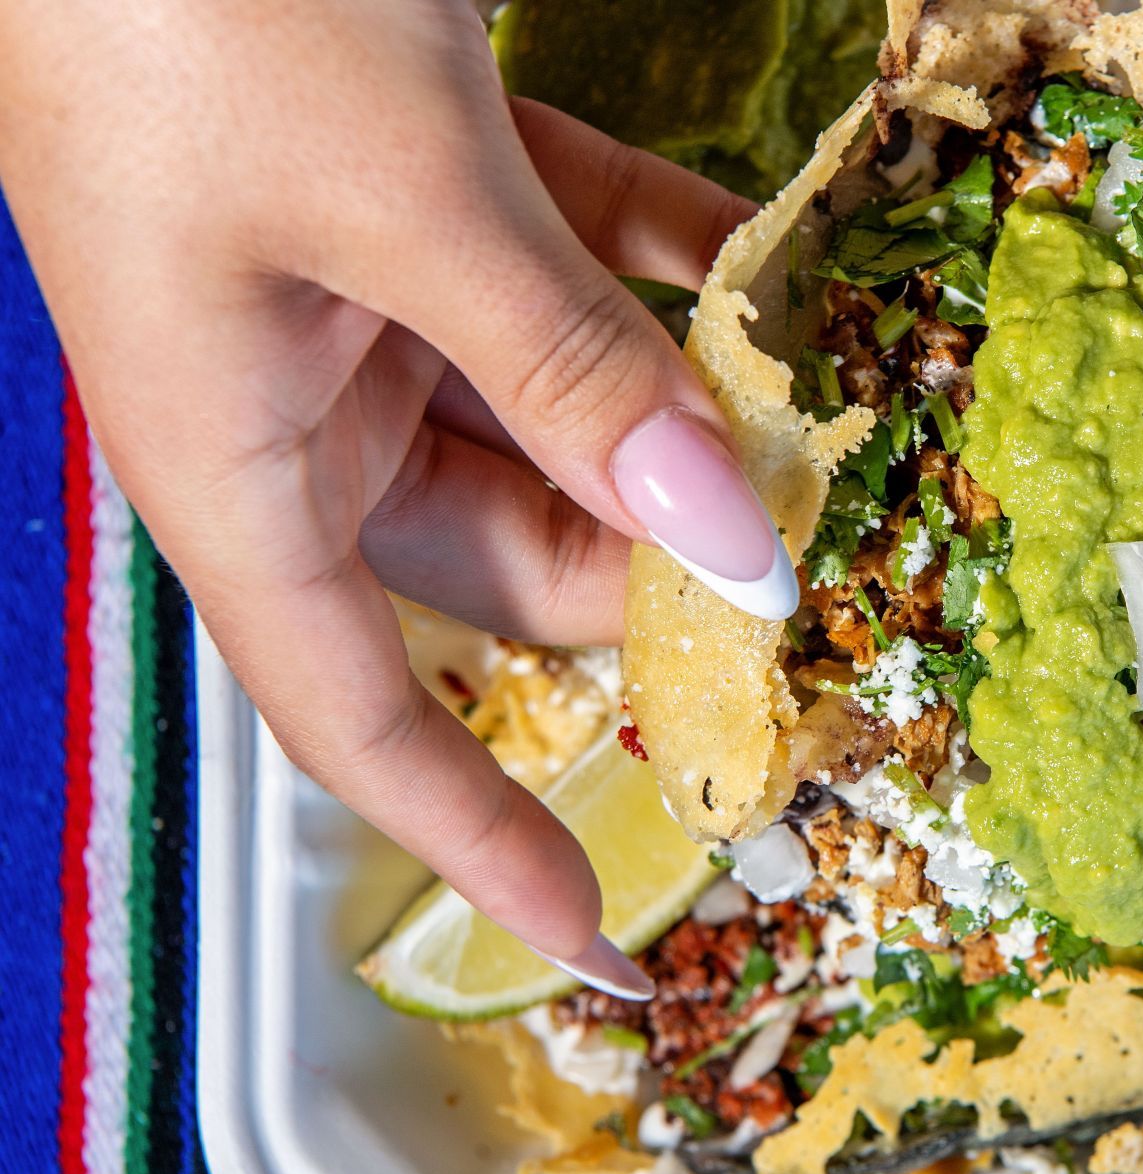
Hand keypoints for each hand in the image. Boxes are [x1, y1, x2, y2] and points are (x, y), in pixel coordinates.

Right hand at [0, 0, 793, 993]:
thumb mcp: (399, 203)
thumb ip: (570, 370)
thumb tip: (726, 531)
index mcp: (232, 456)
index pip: (354, 715)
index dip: (472, 831)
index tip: (593, 928)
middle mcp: (298, 398)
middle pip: (502, 557)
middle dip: (650, 572)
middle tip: (805, 579)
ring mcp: (364, 289)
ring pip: (554, 414)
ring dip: (678, 420)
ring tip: (817, 431)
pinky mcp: (423, 185)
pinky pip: (568, 269)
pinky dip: (662, 276)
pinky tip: (768, 279)